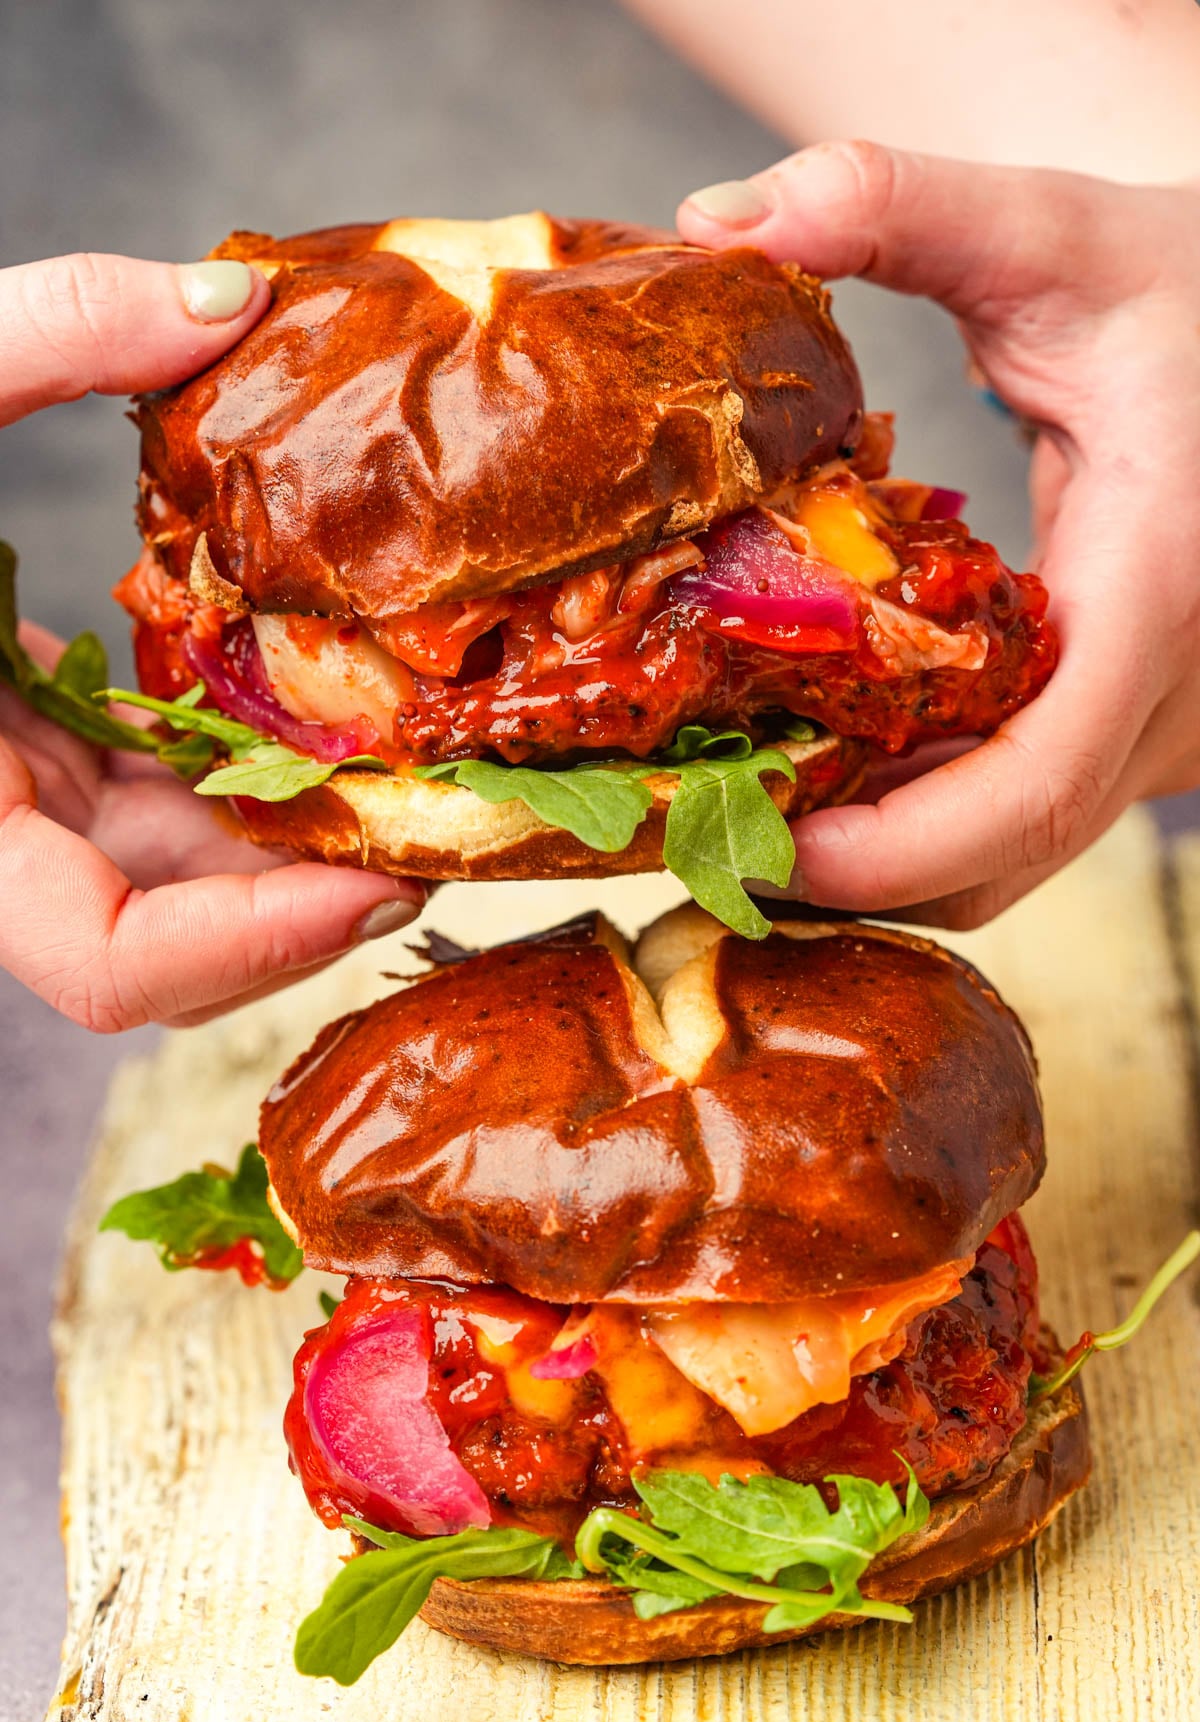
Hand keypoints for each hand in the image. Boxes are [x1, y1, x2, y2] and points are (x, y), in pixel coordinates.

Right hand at [0, 253, 425, 1029]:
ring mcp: (10, 809)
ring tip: (411, 764)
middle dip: (314, 901)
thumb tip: (229, 300)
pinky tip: (314, 711)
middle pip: (179, 941)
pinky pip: (151, 802)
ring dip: (293, 840)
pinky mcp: (28, 759)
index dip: (252, 950)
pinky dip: (237, 775)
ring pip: (175, 879)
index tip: (377, 884)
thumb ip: (42, 331)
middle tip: (450, 819)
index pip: (109, 967)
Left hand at [679, 144, 1199, 925]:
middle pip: (1003, 852)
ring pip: (1008, 850)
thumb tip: (724, 219)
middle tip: (711, 825)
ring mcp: (1164, 729)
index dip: (898, 845)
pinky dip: (921, 808)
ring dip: (877, 847)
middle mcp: (1178, 694)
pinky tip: (832, 753)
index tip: (773, 847)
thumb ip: (897, 206)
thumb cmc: (1190, 293)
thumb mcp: (1058, 236)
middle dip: (853, 866)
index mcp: (1164, 591)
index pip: (1038, 783)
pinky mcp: (1136, 732)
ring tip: (749, 787)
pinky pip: (1019, 812)